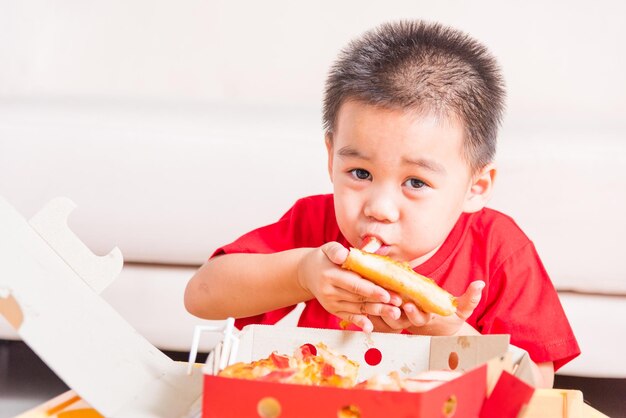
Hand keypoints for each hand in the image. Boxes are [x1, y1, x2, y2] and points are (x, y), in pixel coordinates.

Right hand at [297, 242, 400, 331]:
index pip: (354, 284)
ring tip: (394, 313)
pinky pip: (348, 317)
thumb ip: (336, 251)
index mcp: (329, 275)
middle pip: (358, 299)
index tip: (387, 294)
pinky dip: (360, 322)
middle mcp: (329, 292)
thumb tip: (344, 255)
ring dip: (376, 312)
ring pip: (357, 309)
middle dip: (380, 302)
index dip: (371, 290)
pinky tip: (371, 327)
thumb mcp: (328, 249)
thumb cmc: (324, 258)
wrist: (307, 272)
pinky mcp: (333, 310)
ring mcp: (330, 303)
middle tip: (398, 304)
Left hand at [369, 281, 485, 335]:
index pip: (418, 317)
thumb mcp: (461, 308)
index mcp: (425, 317)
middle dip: (392, 310)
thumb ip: (470, 298)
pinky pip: (373, 316)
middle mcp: (408, 320)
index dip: (413, 312)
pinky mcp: (385, 318)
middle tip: (385, 300)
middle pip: (397, 318)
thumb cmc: (447, 314)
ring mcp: (396, 320)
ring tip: (371, 296)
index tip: (410, 304)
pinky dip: (366, 310)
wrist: (434, 323)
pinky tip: (360, 298)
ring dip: (376, 309)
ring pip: (382, 317)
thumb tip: (480, 284)